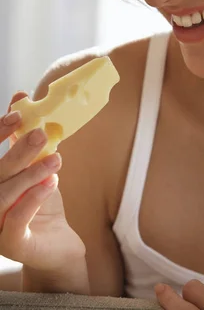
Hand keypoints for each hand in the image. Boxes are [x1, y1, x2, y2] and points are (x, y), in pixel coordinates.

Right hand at [0, 92, 85, 272]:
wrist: (58, 242)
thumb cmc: (40, 199)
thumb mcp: (34, 164)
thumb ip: (25, 138)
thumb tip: (21, 98)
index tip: (18, 115)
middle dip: (17, 151)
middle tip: (41, 134)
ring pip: (3, 195)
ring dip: (30, 174)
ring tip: (56, 160)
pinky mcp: (11, 245)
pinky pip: (15, 222)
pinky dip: (33, 199)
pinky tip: (51, 183)